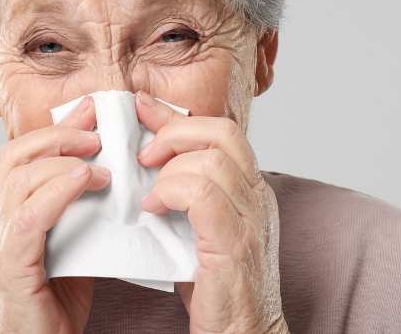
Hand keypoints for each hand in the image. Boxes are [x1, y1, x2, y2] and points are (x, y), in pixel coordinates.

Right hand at [0, 96, 110, 333]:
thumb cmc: (54, 308)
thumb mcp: (69, 246)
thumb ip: (77, 212)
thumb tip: (107, 174)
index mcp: (5, 216)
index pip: (17, 156)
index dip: (52, 129)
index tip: (89, 113)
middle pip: (12, 157)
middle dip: (57, 136)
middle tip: (97, 132)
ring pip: (17, 179)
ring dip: (63, 160)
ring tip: (100, 160)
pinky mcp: (9, 269)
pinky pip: (29, 218)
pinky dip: (58, 191)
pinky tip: (86, 181)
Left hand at [136, 91, 287, 333]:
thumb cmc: (216, 291)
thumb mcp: (198, 230)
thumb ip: (184, 195)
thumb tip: (148, 162)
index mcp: (251, 191)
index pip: (222, 131)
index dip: (178, 116)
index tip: (142, 108)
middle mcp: (258, 198)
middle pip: (222, 132)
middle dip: (174, 132)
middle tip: (143, 156)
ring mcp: (251, 220)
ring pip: (210, 159)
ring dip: (168, 169)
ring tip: (149, 194)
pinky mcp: (234, 245)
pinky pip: (203, 194)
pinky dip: (170, 192)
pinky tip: (153, 210)